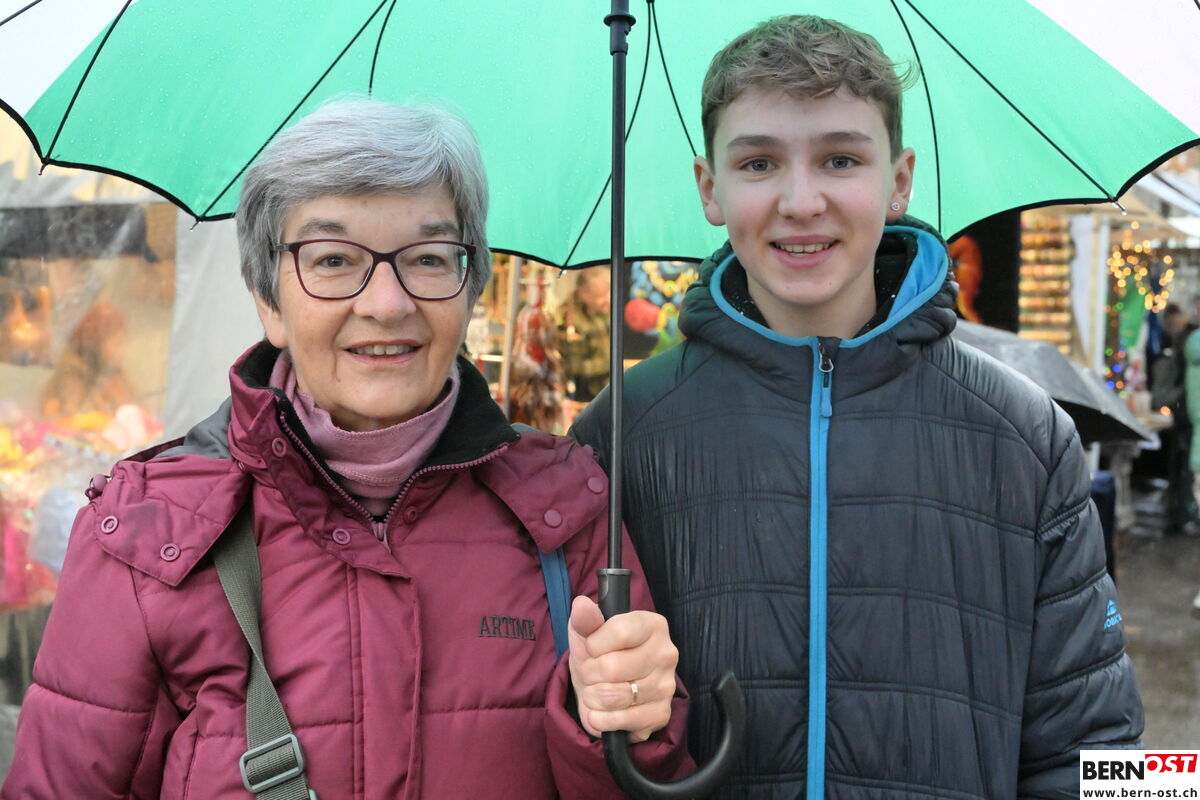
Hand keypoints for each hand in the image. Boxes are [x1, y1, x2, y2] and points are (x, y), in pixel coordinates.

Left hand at [567, 595, 678, 742]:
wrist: (602, 687)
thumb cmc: (598, 653)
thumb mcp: (586, 631)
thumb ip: (585, 619)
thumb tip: (581, 605)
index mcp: (653, 625)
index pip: (619, 632)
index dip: (594, 644)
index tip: (592, 647)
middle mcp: (667, 653)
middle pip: (612, 667)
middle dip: (589, 673)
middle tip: (592, 672)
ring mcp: (666, 686)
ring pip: (612, 696)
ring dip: (592, 696)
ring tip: (596, 690)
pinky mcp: (661, 715)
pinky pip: (618, 721)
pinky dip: (600, 718)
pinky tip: (603, 710)